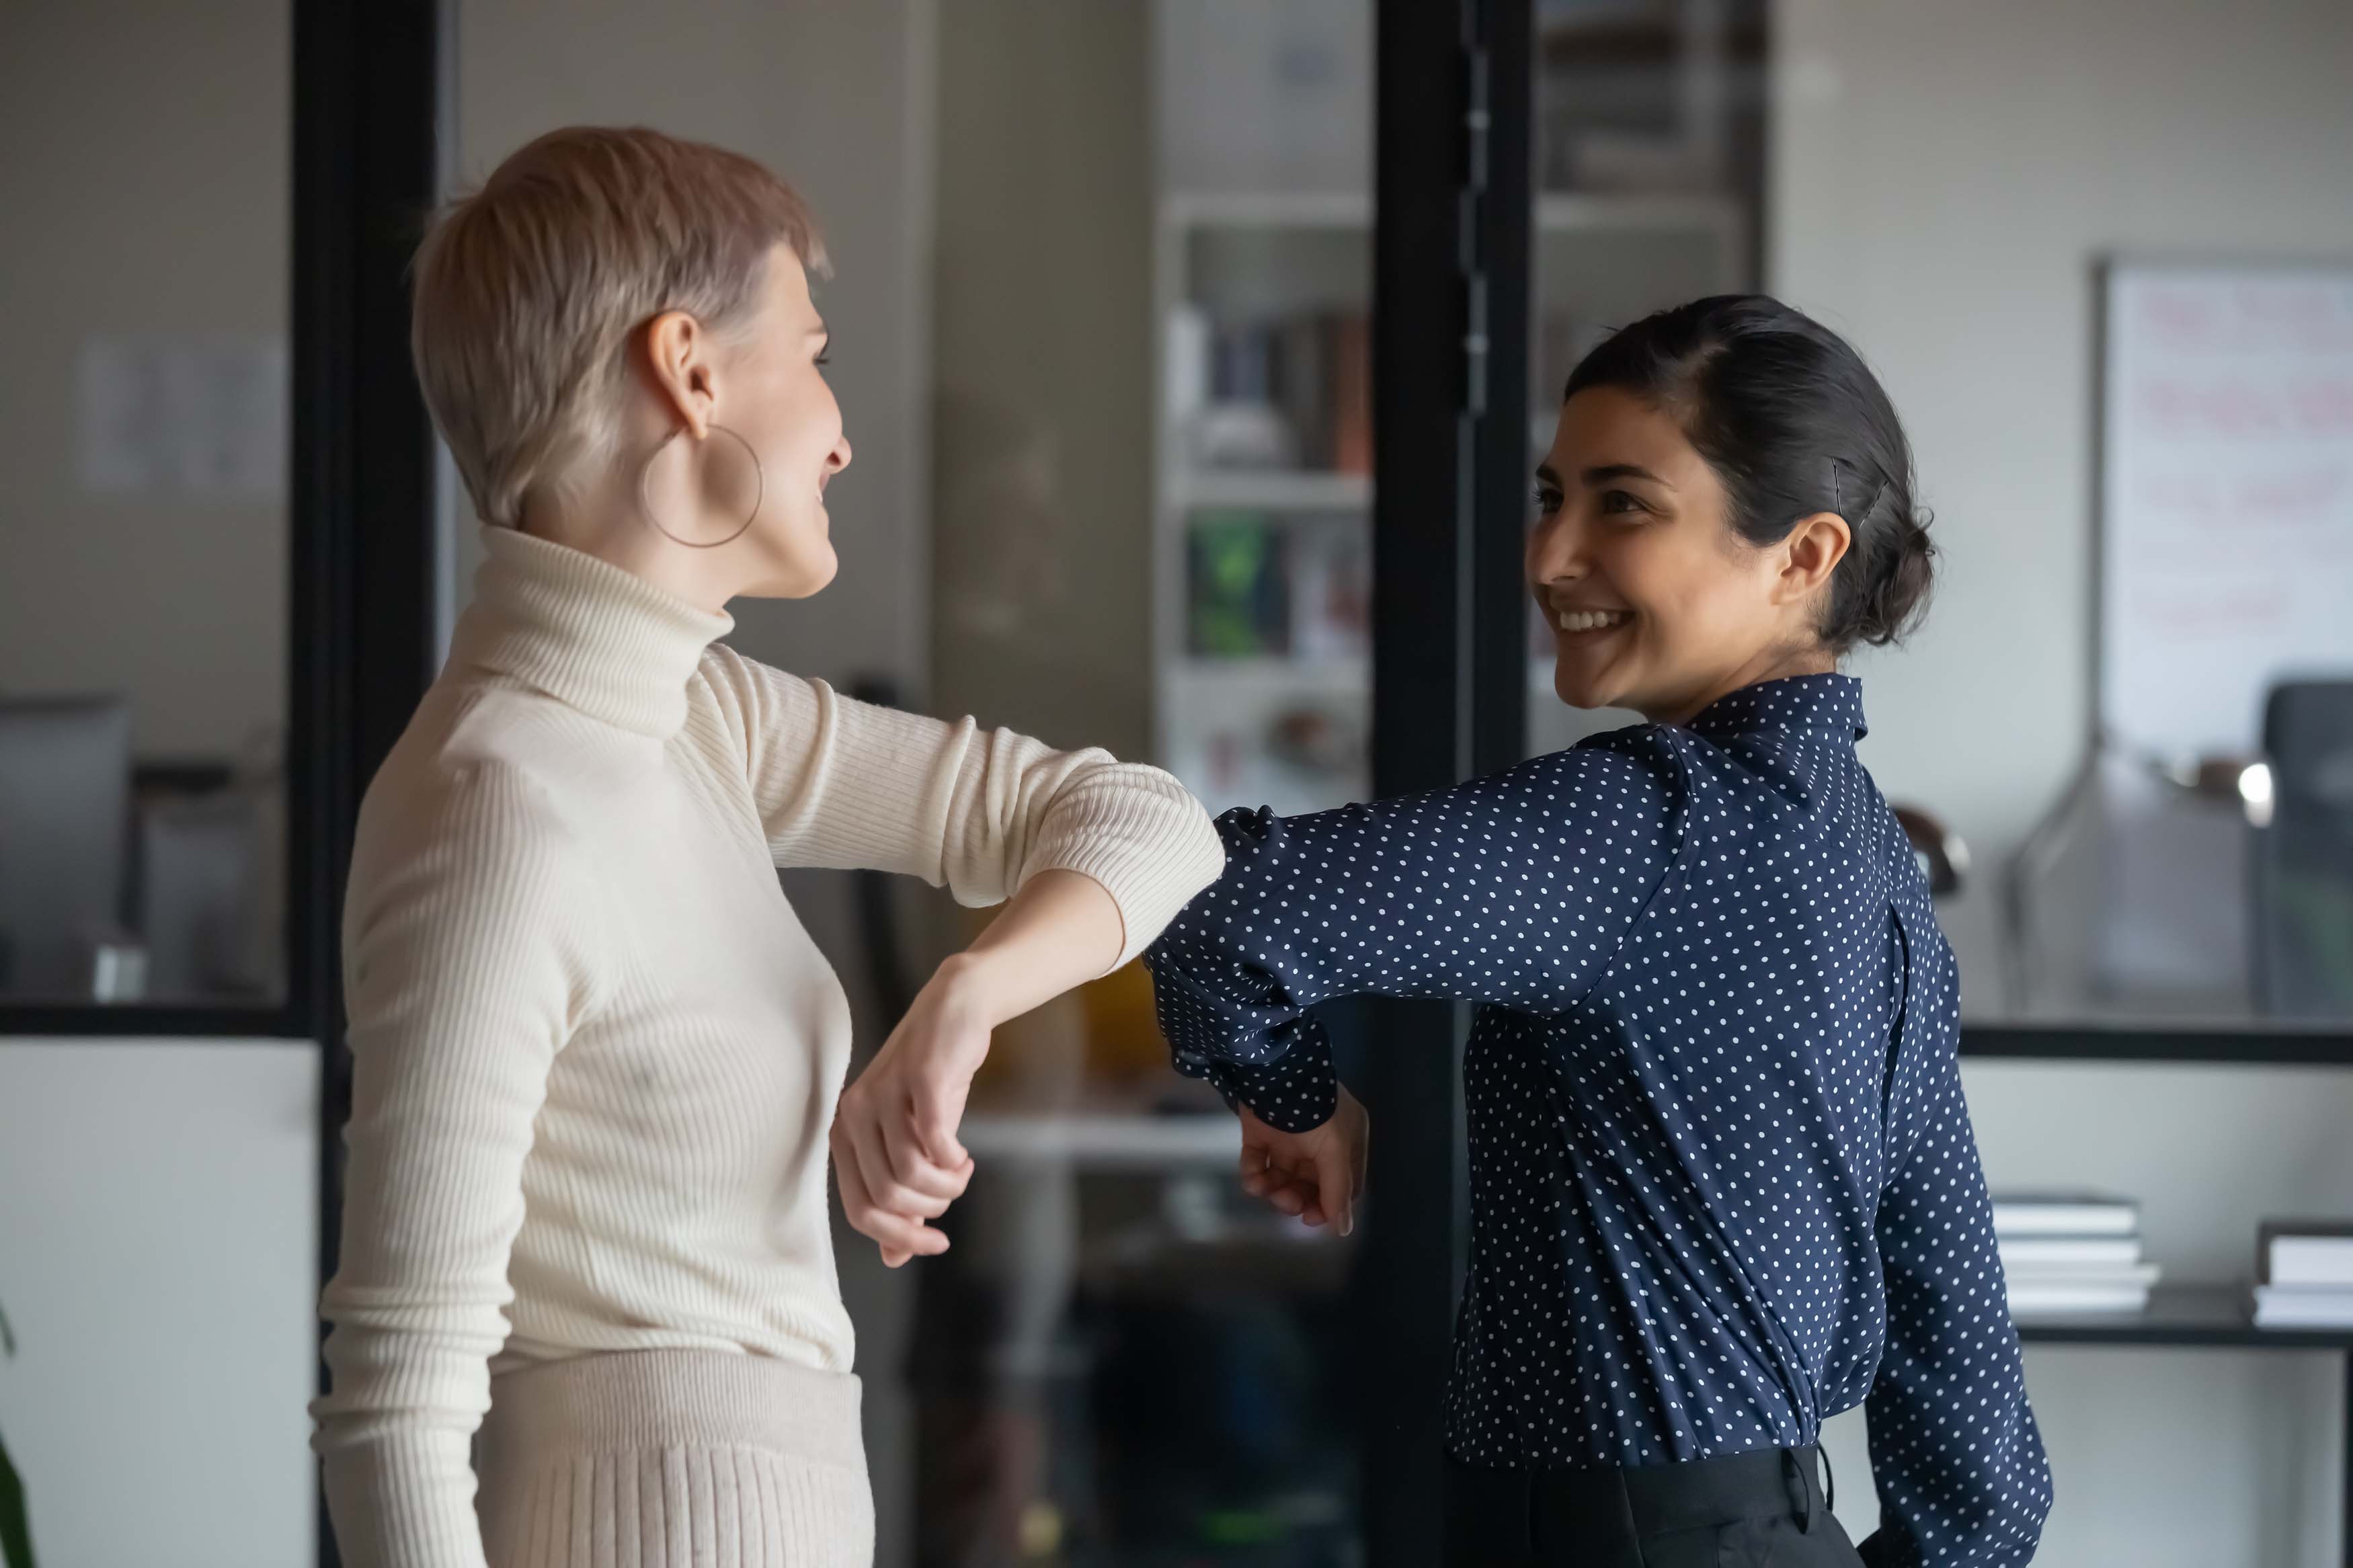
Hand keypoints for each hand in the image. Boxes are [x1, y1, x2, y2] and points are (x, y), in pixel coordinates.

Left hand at [832, 957, 988, 1267]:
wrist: (954, 1011)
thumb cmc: (931, 1084)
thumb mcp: (913, 1142)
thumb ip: (900, 1196)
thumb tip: (892, 1257)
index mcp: (845, 1134)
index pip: (859, 1209)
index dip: (900, 1237)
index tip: (936, 1244)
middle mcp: (854, 1114)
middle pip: (887, 1196)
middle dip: (930, 1210)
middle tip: (953, 1193)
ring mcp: (883, 1094)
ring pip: (910, 1173)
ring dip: (946, 1187)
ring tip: (960, 1172)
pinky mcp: (919, 1079)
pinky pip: (934, 1141)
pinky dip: (953, 1160)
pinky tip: (963, 1155)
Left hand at [1235, 1086, 1366, 1235]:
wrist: (1272, 1069)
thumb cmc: (1313, 1109)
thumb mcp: (1335, 1150)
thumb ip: (1337, 1190)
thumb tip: (1343, 1231)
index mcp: (1345, 1140)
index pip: (1343, 1184)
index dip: (1329, 1205)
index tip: (1311, 1218)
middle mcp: (1319, 1140)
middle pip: (1311, 1184)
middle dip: (1298, 1197)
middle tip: (1286, 1202)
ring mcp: (1288, 1135)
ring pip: (1282, 1177)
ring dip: (1274, 1190)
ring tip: (1265, 1189)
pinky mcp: (1259, 1131)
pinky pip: (1256, 1163)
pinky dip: (1253, 1176)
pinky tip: (1253, 1179)